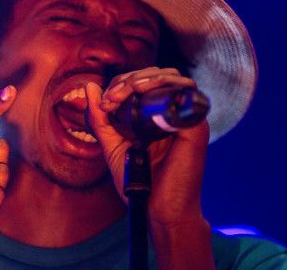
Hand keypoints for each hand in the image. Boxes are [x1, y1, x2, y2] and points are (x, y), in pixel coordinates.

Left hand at [85, 67, 207, 224]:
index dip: (121, 84)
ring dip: (145, 77)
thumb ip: (100, 119)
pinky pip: (186, 92)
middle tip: (111, 97)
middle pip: (157, 75)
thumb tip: (90, 87)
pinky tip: (141, 91)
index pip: (143, 83)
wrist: (158, 210)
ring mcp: (187, 117)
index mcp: (157, 115)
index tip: (104, 102)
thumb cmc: (141, 183)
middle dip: (130, 79)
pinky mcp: (196, 125)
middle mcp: (174, 112)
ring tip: (124, 91)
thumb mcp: (112, 146)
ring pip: (172, 77)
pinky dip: (163, 84)